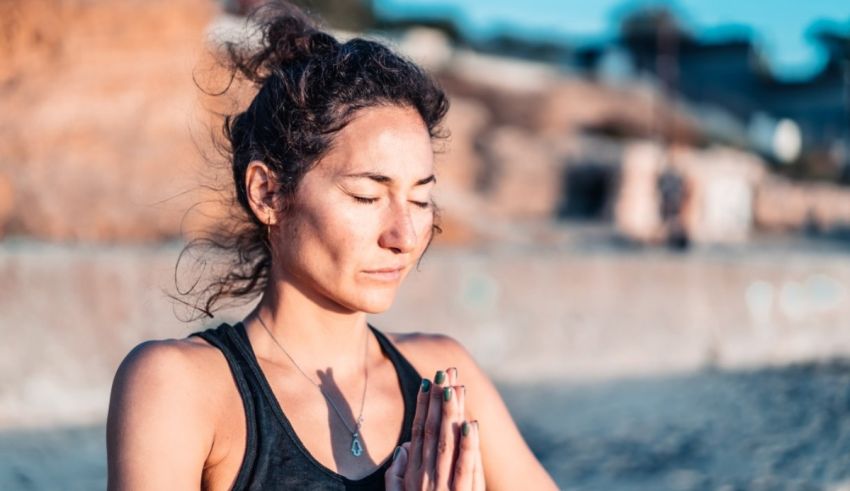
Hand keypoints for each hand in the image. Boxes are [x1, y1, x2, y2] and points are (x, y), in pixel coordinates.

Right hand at [385, 368, 484, 489]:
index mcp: (413, 474)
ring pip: (447, 442)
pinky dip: (468, 444)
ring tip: (455, 386)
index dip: (422, 405)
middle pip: (432, 430)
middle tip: (443, 372)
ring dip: (451, 412)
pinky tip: (470, 424)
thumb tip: (403, 447)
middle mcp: (426, 476)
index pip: (418, 431)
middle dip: (437, 399)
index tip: (427, 382)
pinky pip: (466, 467)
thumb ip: (396, 475)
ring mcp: (444, 486)